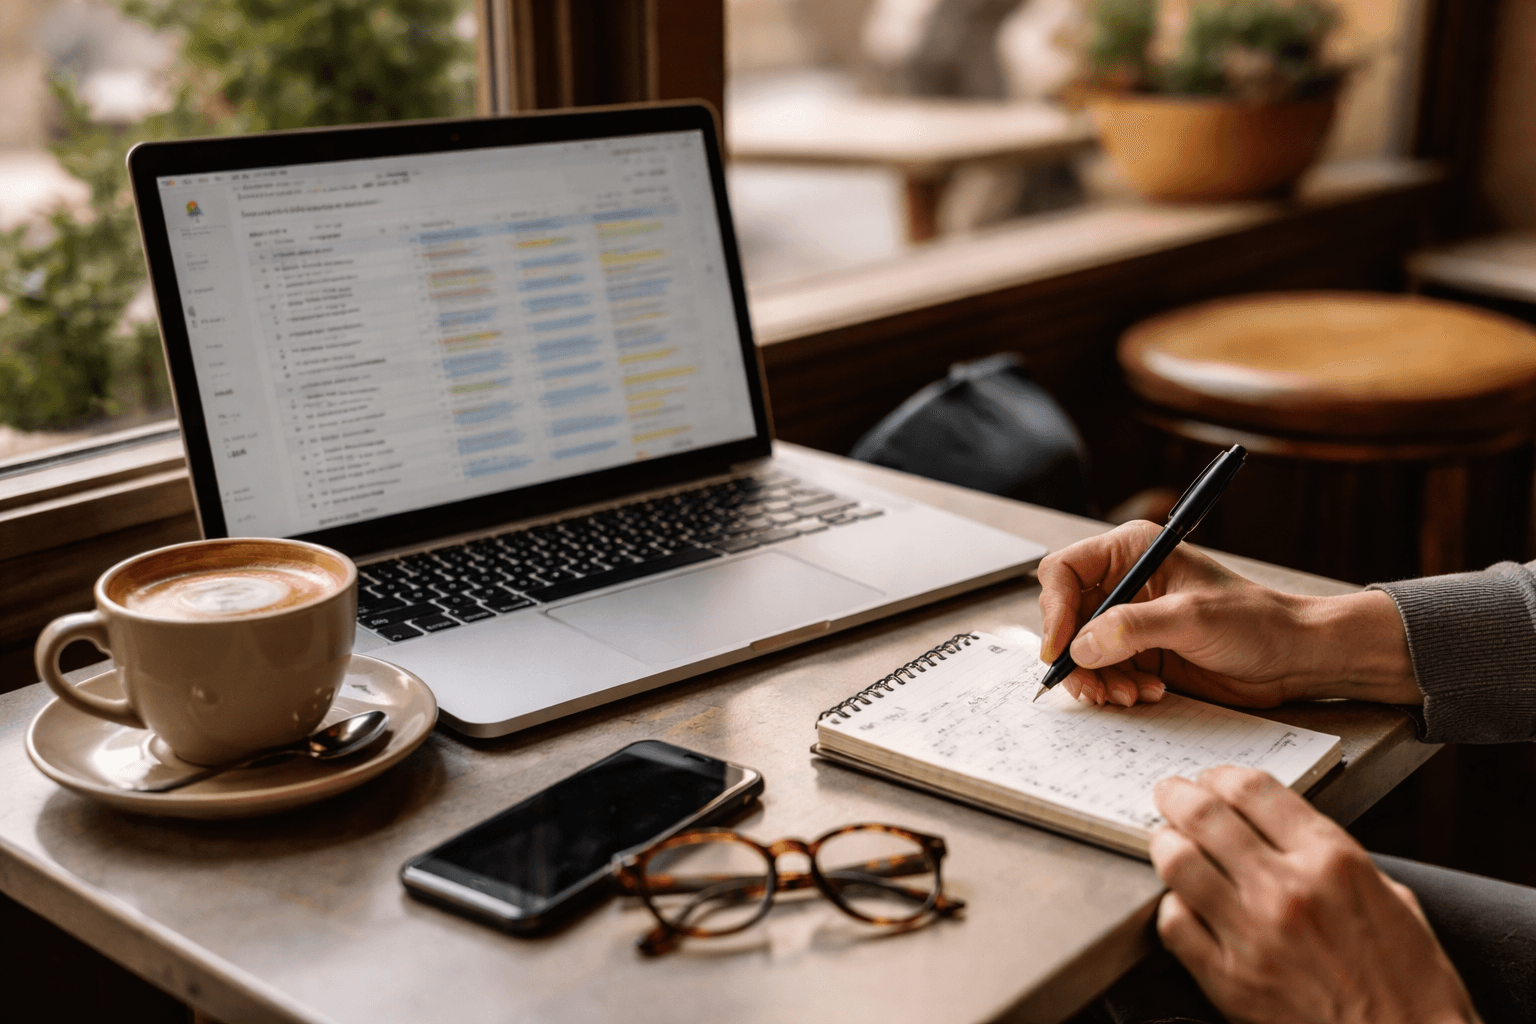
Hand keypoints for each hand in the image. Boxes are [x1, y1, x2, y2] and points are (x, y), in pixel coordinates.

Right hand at [1035, 521, 1418, 707]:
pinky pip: (1103, 672)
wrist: (1294, 658)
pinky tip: (1146, 694)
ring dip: (1096, 679)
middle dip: (1076, 656)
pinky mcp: (1139, 653)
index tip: (1060, 650)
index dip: (1055, 611)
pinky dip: (1114, 688)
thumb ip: (1133, 629)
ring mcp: (1130, 620)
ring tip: (1128, 694)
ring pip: (1080, 651)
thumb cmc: (1258, 622)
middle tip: (1095, 687)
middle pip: (1066, 617)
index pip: (1064, 572)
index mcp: (1132, 552)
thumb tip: (1080, 647)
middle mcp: (1124, 583)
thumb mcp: (1193, 619)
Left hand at [1150, 767, 1479, 1023]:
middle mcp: (1288, 889)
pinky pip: (1174, 923)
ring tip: (1165, 840)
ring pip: (1177, 861)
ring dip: (1164, 842)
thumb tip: (1288, 836)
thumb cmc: (1410, 985)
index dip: (1222, 776)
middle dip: (1178, 795)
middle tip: (1170, 794)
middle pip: (1204, 815)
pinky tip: (1181, 902)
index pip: (1254, 790)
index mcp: (1334, 861)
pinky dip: (1171, 905)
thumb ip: (1336, 861)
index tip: (1212, 778)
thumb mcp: (1393, 900)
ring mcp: (1253, 934)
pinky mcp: (1228, 980)